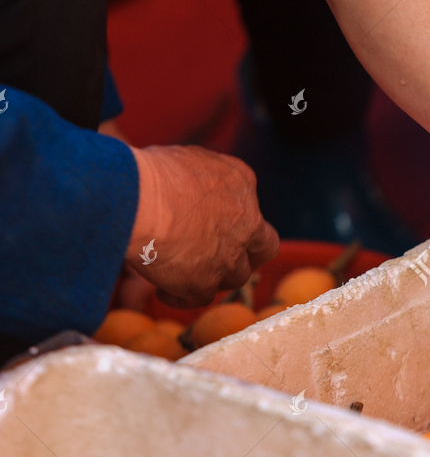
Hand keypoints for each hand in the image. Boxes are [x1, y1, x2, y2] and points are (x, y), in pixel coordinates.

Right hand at [126, 145, 278, 307]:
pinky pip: (199, 298)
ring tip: (187, 272)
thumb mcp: (186, 158)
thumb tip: (188, 183)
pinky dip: (182, 297)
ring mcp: (229, 256)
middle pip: (264, 247)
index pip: (250, 205)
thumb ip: (199, 175)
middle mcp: (246, 222)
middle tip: (227, 257)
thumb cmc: (150, 172)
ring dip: (216, 277)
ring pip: (236, 276)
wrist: (138, 201)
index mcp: (240, 182)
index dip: (236, 220)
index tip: (215, 224)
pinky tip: (164, 292)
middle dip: (251, 255)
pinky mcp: (204, 283)